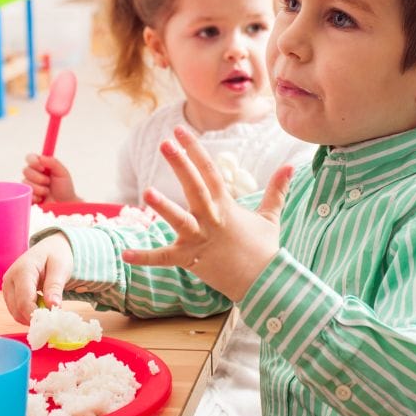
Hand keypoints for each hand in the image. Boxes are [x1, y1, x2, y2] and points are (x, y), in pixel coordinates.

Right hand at [2, 232, 73, 323]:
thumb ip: (55, 286)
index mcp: (22, 270)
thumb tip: (53, 306)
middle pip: (17, 309)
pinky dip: (28, 313)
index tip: (52, 320)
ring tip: (48, 310)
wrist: (50, 248)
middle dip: (34, 318)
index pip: (24, 301)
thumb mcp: (61, 268)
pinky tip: (41, 307)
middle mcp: (9, 279)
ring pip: (15, 312)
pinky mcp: (8, 293)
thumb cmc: (56, 256)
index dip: (37, 314)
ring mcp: (7, 287)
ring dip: (31, 316)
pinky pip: (16, 310)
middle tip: (53, 318)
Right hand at [22, 153, 78, 203]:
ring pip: (25, 183)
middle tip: (48, 182)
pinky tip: (41, 199)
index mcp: (41, 166)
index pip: (30, 158)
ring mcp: (29, 186)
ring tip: (47, 192)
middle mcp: (33, 175)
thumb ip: (53, 162)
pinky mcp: (26, 197)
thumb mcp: (62, 172)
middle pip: (26, 170)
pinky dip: (35, 196)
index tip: (41, 167)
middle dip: (38, 178)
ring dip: (39, 188)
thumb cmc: (65, 188)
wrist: (65, 205)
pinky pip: (25, 194)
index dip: (33, 161)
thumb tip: (40, 158)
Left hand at [122, 126, 292, 300]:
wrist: (266, 283)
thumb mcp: (270, 216)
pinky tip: (125, 254)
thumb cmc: (265, 250)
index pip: (210, 171)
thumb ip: (276, 190)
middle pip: (195, 187)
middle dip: (180, 164)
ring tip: (147, 191)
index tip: (180, 131)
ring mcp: (200, 240)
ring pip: (180, 220)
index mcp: (227, 205)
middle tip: (165, 143)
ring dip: (164, 207)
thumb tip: (290, 165)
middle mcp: (212, 219)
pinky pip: (165, 259)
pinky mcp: (191, 260)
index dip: (195, 150)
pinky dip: (145, 257)